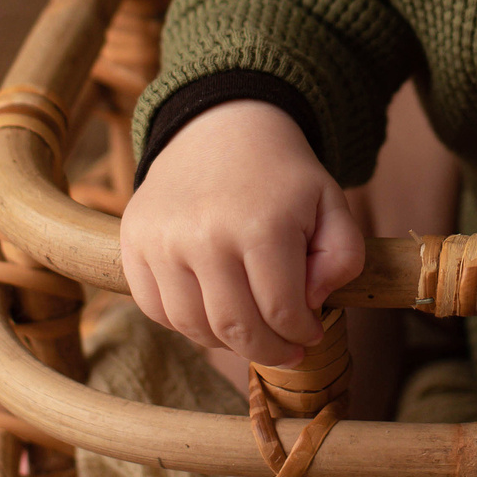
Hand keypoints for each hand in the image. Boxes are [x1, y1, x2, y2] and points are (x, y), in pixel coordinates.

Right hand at [119, 102, 364, 366]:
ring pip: (193, 327)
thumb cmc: (281, 176)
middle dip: (269, 351)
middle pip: (236, 330)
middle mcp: (205, 236)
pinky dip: (186, 322)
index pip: (282, 313)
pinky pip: (156, 310)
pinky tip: (212, 308)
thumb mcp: (331, 204)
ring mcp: (162, 241)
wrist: (221, 126)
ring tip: (250, 328)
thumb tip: (311, 303)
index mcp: (261, 225)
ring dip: (227, 342)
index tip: (310, 333)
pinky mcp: (134, 242)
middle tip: (286, 349)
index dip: (301, 334)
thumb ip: (343, 258)